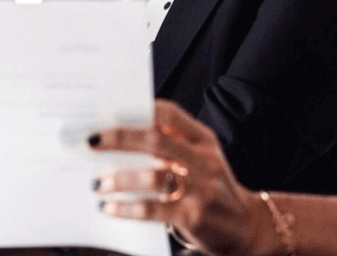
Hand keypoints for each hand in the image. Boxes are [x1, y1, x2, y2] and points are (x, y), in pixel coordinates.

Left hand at [90, 99, 275, 255]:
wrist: (246, 226)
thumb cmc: (212, 189)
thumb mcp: (200, 160)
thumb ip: (171, 146)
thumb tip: (119, 139)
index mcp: (203, 139)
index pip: (169, 114)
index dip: (137, 110)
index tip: (108, 111)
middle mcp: (204, 160)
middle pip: (156, 141)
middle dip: (119, 139)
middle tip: (91, 141)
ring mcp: (201, 188)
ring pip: (153, 177)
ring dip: (119, 179)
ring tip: (97, 183)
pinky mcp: (193, 215)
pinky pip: (152, 210)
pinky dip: (126, 208)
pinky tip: (109, 207)